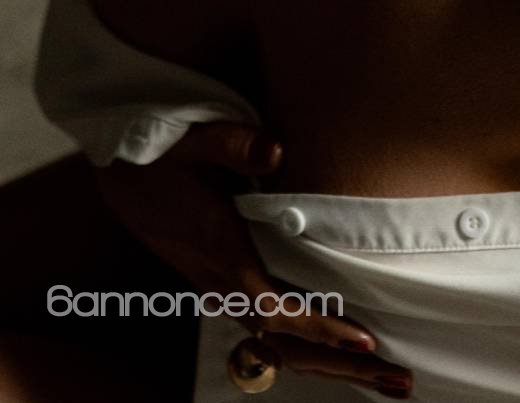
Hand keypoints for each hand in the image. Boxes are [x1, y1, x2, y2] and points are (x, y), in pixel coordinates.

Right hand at [95, 123, 412, 397]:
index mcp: (221, 252)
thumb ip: (234, 143)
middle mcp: (222, 281)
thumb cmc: (164, 156)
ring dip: (329, 364)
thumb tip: (274, 150)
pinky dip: (306, 349)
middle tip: (398, 380)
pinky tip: (338, 355)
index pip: (274, 308)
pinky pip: (268, 332)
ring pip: (277, 347)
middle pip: (284, 346)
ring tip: (383, 378)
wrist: (121, 177)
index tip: (362, 339)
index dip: (318, 327)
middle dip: (339, 366)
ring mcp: (221, 290)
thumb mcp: (195, 140)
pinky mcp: (223, 286)